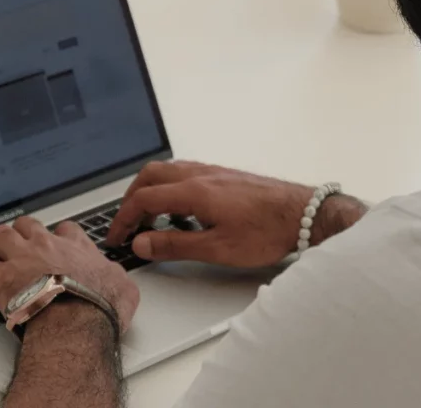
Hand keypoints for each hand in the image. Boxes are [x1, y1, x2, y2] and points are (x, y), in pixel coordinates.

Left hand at [0, 217, 139, 333]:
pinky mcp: (3, 279)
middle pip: (27, 225)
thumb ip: (115, 275)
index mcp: (75, 247)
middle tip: (18, 247)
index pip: (64, 229)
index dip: (57, 237)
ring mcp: (22, 259)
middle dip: (21, 234)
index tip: (54, 247)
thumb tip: (116, 277)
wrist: (77, 324)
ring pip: (0, 236)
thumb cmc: (100, 308)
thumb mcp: (124, 287)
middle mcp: (47, 246)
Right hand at [106, 161, 323, 267]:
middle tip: (128, 225)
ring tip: (152, 220)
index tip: (117, 236)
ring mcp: (214, 172)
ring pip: (168, 171)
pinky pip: (186, 173)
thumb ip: (176, 245)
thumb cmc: (267, 231)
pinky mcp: (225, 175)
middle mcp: (201, 174)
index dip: (124, 218)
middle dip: (132, 200)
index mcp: (194, 192)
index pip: (144, 199)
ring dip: (151, 191)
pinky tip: (182, 211)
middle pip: (150, 177)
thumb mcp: (218, 249)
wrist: (304, 214)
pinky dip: (171, 188)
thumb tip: (143, 243)